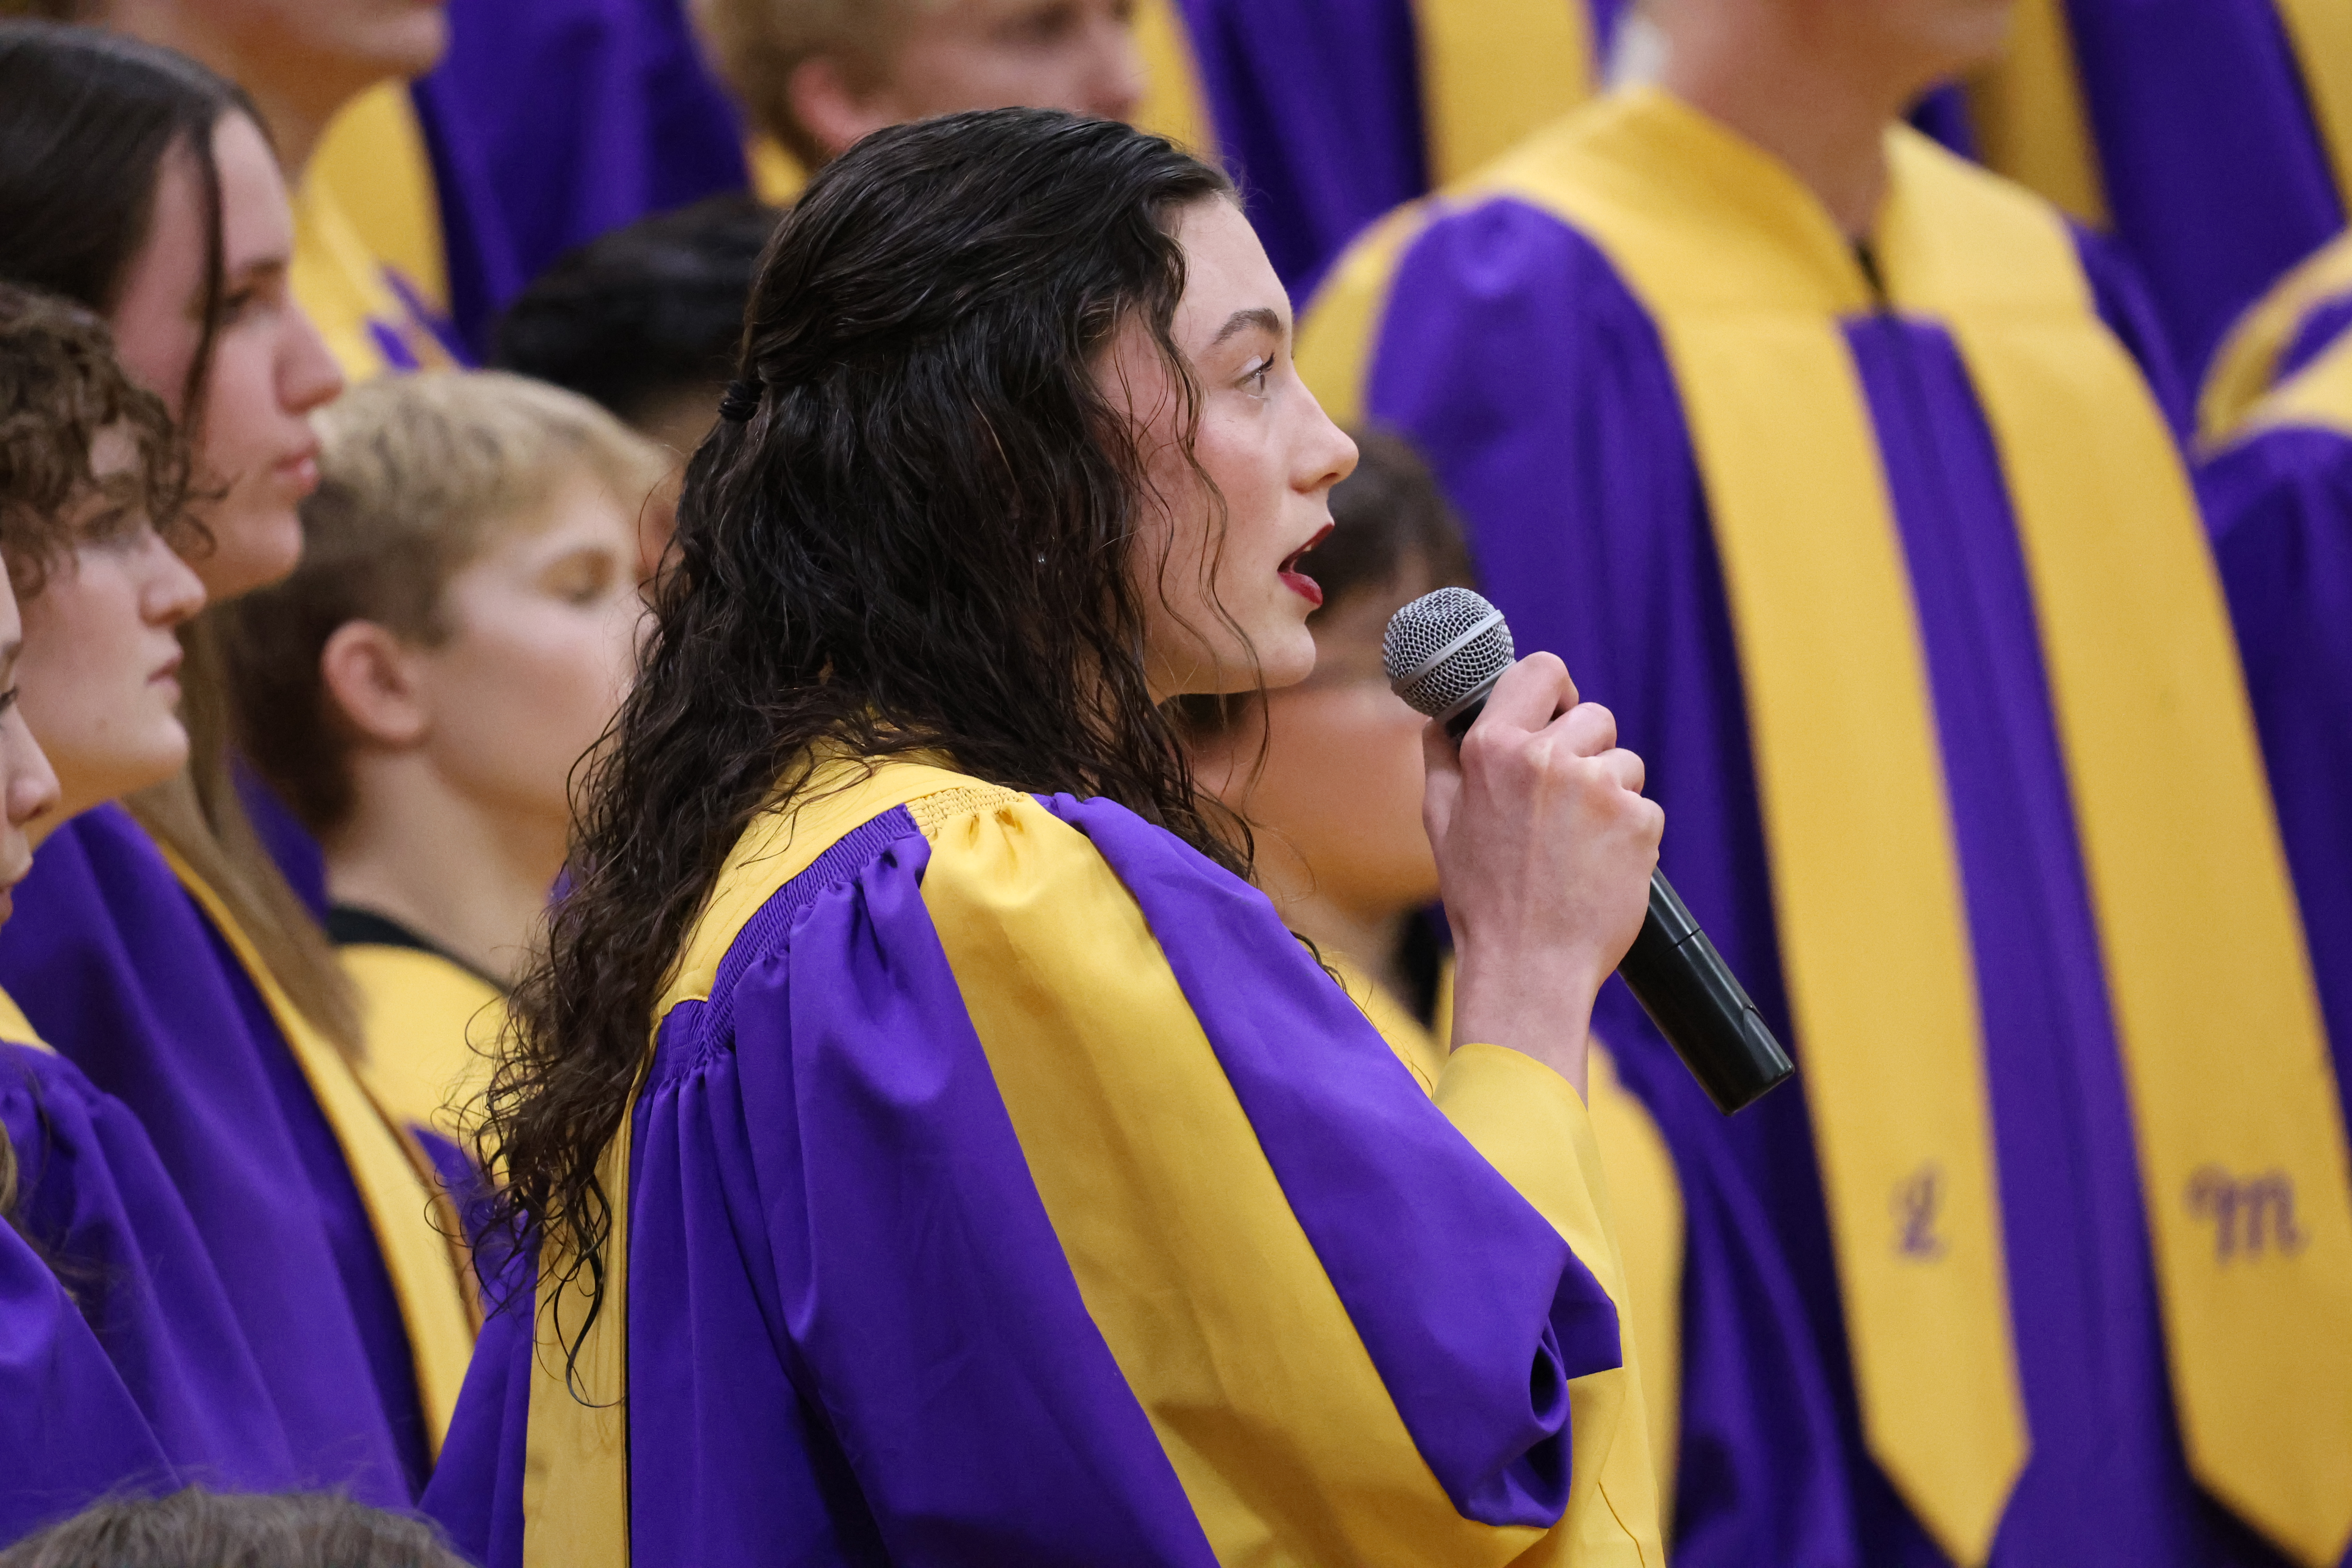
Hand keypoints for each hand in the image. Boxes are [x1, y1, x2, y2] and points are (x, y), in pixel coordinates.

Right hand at [1423, 653, 1662, 1090]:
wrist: (1528, 965)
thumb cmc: (1481, 896)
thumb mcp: (1440, 817)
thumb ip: (1444, 753)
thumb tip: (1447, 713)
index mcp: (1494, 748)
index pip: (1541, 669)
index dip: (1555, 690)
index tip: (1557, 713)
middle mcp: (1547, 757)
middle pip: (1594, 716)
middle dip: (1584, 751)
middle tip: (1562, 803)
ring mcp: (1599, 788)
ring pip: (1623, 762)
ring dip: (1609, 794)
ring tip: (1577, 843)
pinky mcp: (1640, 821)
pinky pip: (1644, 807)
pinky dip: (1629, 833)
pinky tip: (1599, 865)